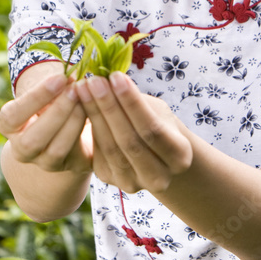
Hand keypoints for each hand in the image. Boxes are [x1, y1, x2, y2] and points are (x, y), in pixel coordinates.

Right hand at [0, 72, 92, 174]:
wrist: (65, 124)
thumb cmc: (51, 98)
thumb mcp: (45, 91)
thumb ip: (52, 85)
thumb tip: (72, 75)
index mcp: (8, 125)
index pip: (13, 116)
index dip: (36, 97)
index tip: (60, 78)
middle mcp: (22, 149)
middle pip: (32, 140)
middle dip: (57, 112)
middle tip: (76, 89)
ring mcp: (44, 162)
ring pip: (56, 150)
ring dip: (74, 122)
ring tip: (88, 98)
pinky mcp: (70, 167)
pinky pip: (78, 156)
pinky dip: (88, 133)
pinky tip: (98, 112)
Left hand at [76, 72, 193, 193]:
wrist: (150, 153)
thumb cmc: (156, 122)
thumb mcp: (156, 110)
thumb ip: (138, 101)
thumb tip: (112, 78)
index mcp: (179, 156)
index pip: (153, 128)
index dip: (132, 102)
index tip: (115, 76)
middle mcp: (159, 177)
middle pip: (130, 141)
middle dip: (109, 107)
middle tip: (94, 80)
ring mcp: (133, 183)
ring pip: (110, 147)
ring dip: (94, 115)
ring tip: (83, 88)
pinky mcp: (110, 179)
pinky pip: (98, 152)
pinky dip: (89, 126)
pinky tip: (81, 104)